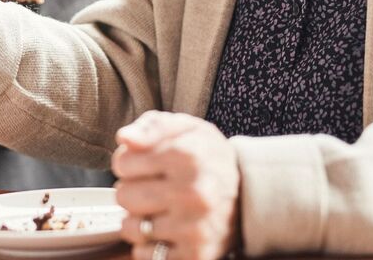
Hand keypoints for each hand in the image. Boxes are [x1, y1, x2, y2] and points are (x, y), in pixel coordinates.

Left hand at [112, 111, 239, 259]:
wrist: (250, 194)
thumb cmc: (208, 159)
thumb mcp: (187, 129)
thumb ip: (152, 127)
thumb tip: (125, 138)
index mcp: (187, 156)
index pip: (123, 163)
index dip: (128, 163)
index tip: (145, 166)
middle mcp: (191, 192)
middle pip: (124, 195)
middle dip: (132, 190)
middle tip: (153, 188)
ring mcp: (193, 227)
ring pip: (131, 227)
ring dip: (139, 219)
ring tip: (160, 210)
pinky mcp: (195, 254)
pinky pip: (144, 254)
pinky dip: (149, 245)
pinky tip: (166, 231)